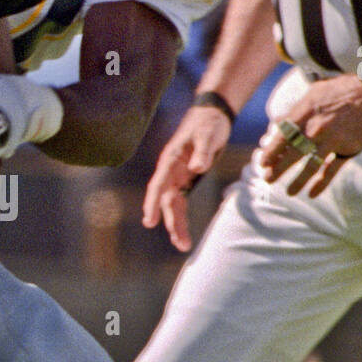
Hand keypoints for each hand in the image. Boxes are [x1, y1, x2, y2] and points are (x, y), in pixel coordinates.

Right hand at [141, 104, 231, 250]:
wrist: (212, 115)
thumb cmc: (209, 123)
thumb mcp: (207, 135)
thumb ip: (202, 152)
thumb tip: (197, 168)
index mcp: (171, 159)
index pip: (158, 185)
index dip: (152, 203)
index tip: (149, 221)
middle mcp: (170, 170)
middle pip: (165, 200)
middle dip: (171, 222)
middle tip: (180, 244)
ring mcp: (177, 176)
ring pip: (172, 204)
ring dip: (176, 224)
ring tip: (183, 245)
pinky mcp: (186, 179)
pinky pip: (180, 201)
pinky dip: (181, 216)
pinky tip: (182, 232)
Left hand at [258, 73, 361, 197]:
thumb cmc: (341, 90)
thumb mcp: (313, 93)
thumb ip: (294, 110)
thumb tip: (276, 123)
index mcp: (305, 113)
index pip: (282, 137)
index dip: (271, 152)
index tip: (263, 162)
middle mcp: (316, 128)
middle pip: (292, 154)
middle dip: (278, 169)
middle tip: (268, 179)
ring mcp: (333, 140)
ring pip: (310, 166)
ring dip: (297, 182)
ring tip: (289, 192)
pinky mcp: (348, 149)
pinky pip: (332, 171)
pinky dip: (321, 184)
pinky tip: (312, 194)